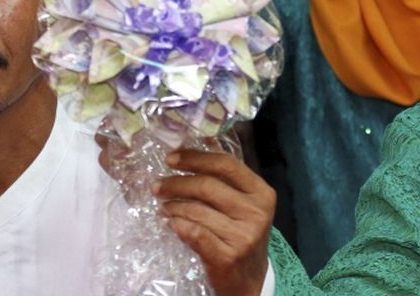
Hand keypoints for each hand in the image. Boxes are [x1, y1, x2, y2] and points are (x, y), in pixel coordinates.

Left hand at [155, 149, 274, 295]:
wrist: (250, 281)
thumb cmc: (241, 234)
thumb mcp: (243, 203)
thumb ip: (226, 176)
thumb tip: (203, 138)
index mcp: (261, 192)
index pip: (226, 164)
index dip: (196, 158)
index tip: (171, 158)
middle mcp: (256, 212)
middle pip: (207, 186)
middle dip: (176, 184)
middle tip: (157, 186)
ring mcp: (243, 236)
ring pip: (196, 211)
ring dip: (173, 207)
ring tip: (163, 206)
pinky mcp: (227, 256)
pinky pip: (193, 233)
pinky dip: (177, 226)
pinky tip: (170, 223)